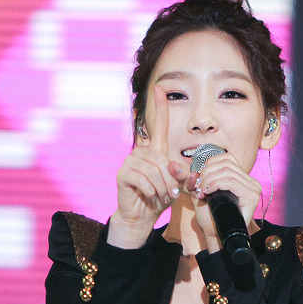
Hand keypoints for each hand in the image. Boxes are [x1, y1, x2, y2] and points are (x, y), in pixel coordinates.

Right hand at [109, 85, 183, 247]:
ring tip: (160, 195)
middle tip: (170, 192)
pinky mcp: (123, 173)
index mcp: (156, 150)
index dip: (160, 106)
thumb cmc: (160, 197)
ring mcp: (130, 161)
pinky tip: (148, 195)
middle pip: (161, 158)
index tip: (160, 88)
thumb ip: (179, 175)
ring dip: (161, 186)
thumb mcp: (176, 185)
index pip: (158, 125)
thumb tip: (175, 167)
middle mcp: (142, 152)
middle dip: (170, 178)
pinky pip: (142, 178)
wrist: (143, 215)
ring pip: (153, 170)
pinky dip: (150, 190)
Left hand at [185, 150, 261, 251]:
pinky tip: (208, 192)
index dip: (209, 165)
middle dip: (207, 173)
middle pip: (226, 163)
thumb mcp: (200, 192)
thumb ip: (194, 180)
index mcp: (241, 178)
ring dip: (209, 180)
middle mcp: (250, 181)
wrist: (216, 235)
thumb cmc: (210, 215)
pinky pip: (231, 181)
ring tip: (202, 192)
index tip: (199, 180)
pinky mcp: (251, 196)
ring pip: (227, 171)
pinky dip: (216, 184)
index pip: (226, 158)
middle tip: (198, 188)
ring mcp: (253, 188)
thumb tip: (188, 170)